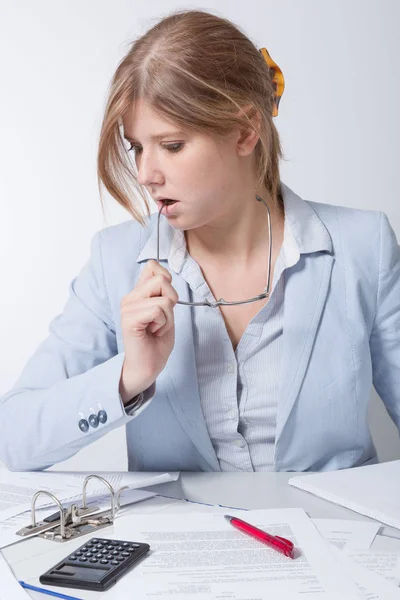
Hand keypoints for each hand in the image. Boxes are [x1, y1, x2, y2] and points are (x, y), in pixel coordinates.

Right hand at [119, 260, 177, 403]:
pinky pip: (158, 310)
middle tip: (162, 319)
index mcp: (138, 293)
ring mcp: (128, 307)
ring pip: (164, 299)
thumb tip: (160, 271)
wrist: (148, 366)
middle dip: (172, 300)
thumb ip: (162, 292)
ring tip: (157, 328)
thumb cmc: (157, 341)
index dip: (167, 282)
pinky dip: (163, 324)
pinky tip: (153, 332)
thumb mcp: (166, 311)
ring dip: (168, 317)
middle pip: (162, 280)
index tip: (166, 303)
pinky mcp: (129, 319)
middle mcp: (130, 297)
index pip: (153, 267)